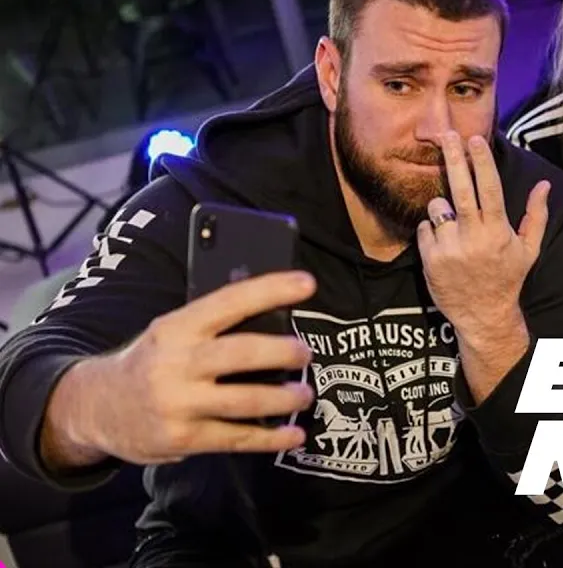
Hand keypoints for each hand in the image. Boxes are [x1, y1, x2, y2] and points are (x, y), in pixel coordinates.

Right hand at [41, 272, 315, 468]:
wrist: (96, 408)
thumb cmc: (151, 362)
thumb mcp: (171, 333)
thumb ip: (212, 326)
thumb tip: (276, 314)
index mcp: (177, 328)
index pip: (230, 302)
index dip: (271, 290)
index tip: (306, 284)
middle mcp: (176, 364)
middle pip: (241, 354)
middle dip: (282, 352)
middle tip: (306, 353)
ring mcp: (179, 404)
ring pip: (244, 401)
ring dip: (283, 398)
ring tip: (304, 394)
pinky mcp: (182, 439)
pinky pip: (236, 438)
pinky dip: (271, 438)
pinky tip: (293, 435)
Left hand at [416, 132, 548, 344]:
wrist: (482, 315)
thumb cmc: (507, 278)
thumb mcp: (529, 249)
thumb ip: (536, 215)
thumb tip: (544, 184)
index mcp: (498, 232)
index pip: (489, 189)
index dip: (482, 162)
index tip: (475, 139)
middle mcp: (473, 238)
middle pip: (460, 189)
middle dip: (454, 158)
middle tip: (445, 133)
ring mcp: (449, 248)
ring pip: (438, 207)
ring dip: (443, 208)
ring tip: (455, 225)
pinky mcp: (430, 259)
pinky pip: (425, 227)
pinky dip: (432, 229)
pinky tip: (445, 243)